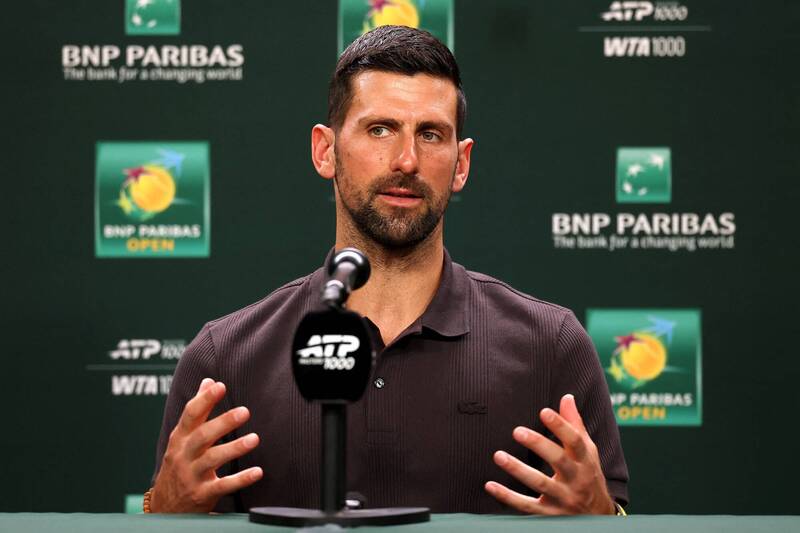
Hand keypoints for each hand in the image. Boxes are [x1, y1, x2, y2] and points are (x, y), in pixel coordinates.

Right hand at [150, 379, 262, 512]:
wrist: (165, 506)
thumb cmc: (179, 463)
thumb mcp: (182, 437)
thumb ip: (198, 410)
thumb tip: (209, 381)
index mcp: (180, 438)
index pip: (190, 415)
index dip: (204, 399)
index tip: (220, 386)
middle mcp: (184, 455)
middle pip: (202, 436)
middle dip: (223, 423)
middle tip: (245, 411)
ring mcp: (192, 476)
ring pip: (212, 460)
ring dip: (234, 448)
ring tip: (255, 439)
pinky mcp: (202, 494)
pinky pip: (223, 486)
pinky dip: (241, 479)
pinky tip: (257, 471)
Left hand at [485, 394, 614, 514]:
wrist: (599, 516)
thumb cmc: (588, 475)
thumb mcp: (587, 451)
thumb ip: (575, 425)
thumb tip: (566, 397)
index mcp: (585, 460)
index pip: (575, 441)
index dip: (561, 426)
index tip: (544, 412)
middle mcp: (576, 479)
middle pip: (559, 460)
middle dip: (539, 445)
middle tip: (517, 431)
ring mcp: (562, 498)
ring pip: (540, 483)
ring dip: (518, 469)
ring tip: (499, 455)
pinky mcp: (549, 514)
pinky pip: (527, 506)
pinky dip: (507, 497)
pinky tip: (490, 485)